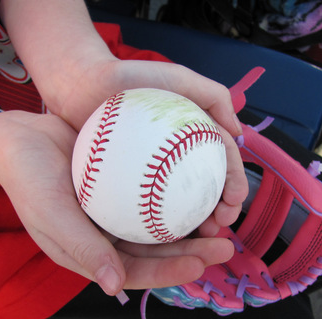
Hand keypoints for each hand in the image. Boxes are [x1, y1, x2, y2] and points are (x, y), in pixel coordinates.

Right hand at [0, 111, 234, 294]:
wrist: (19, 140)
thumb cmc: (29, 179)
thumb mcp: (51, 213)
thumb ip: (82, 248)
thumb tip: (115, 286)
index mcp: (92, 252)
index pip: (136, 271)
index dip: (169, 272)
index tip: (200, 264)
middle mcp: (109, 236)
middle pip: (156, 251)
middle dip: (192, 252)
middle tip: (226, 244)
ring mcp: (117, 211)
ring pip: (160, 225)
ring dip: (191, 226)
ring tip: (222, 220)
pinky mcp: (123, 186)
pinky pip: (154, 195)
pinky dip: (175, 195)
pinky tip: (199, 189)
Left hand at [51, 59, 248, 236]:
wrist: (82, 85)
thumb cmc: (129, 77)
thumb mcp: (177, 78)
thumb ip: (213, 95)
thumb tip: (239, 131)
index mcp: (194, 137)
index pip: (222, 162)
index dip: (234, 184)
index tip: (234, 202)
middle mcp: (177, 156)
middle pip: (205, 189)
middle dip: (220, 211)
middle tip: (220, 226)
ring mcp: (152, 172)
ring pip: (178, 203)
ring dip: (194, 223)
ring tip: (198, 237)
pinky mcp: (127, 183)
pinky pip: (145, 204)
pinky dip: (157, 220)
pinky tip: (162, 233)